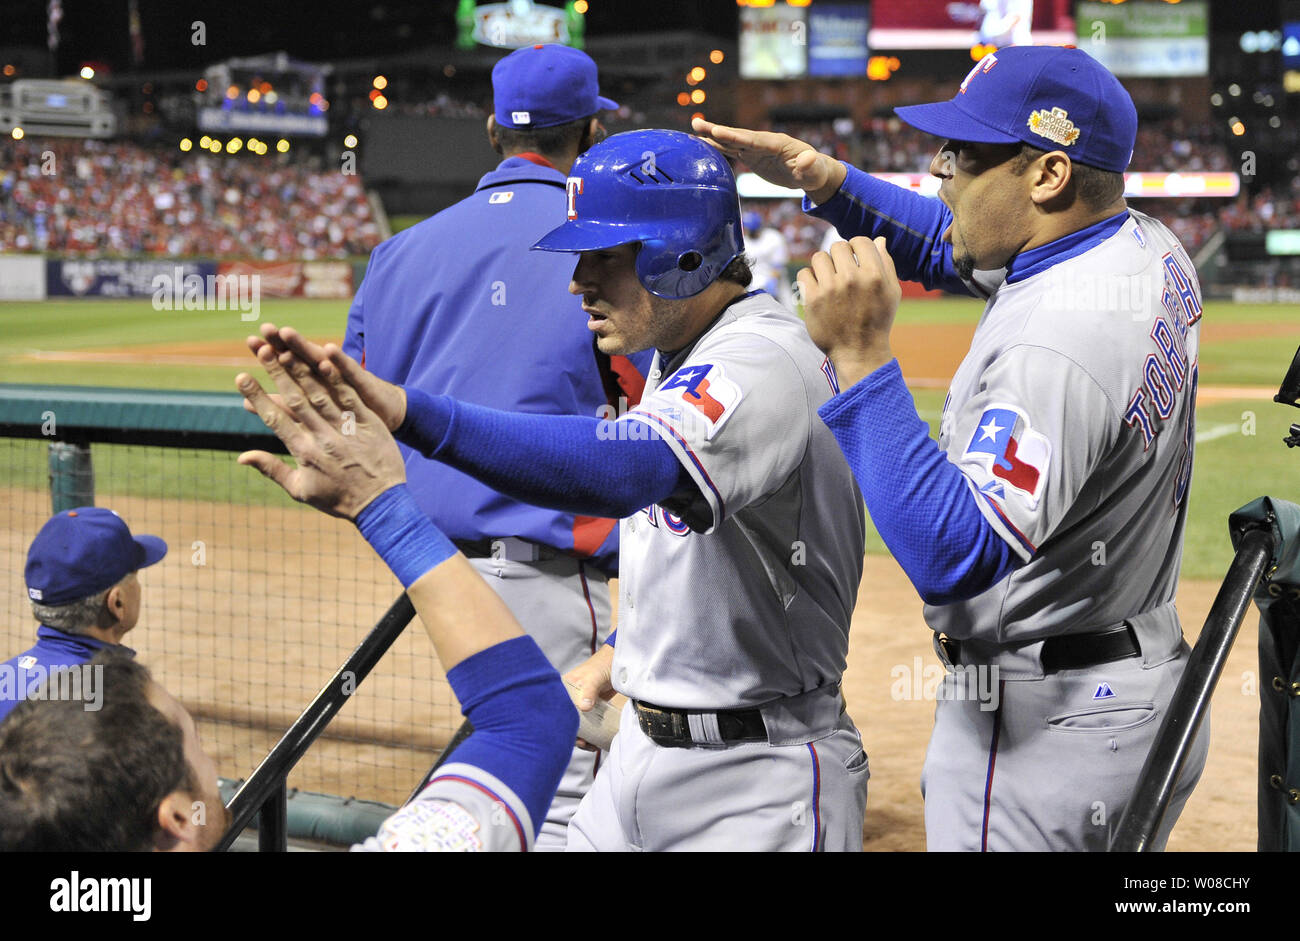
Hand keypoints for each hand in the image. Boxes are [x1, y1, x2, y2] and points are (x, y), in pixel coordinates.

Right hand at [236, 340, 405, 519]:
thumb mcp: (301, 489)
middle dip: (277, 373)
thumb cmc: (338, 499)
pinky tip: (325, 360)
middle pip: (296, 400)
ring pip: (321, 395)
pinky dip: (337, 379)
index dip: (258, 398)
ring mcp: (347, 430)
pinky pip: (351, 398)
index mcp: (304, 453)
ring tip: (287, 349)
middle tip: (262, 350)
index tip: (241, 377)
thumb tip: (241, 457)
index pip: (275, 420)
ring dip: (302, 371)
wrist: (381, 504)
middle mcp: (323, 438)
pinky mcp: (369, 424)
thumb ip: (271, 469)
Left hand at [245, 322, 407, 431]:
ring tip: (287, 333)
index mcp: (310, 382)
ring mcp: (344, 378)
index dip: (270, 353)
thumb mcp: (310, 415)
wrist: (385, 416)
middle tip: (266, 328)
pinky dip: (340, 362)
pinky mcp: (363, 384)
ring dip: (305, 347)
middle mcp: (325, 375)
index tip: (251, 342)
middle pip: (300, 357)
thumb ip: (281, 408)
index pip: (286, 364)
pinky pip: (351, 372)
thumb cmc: (345, 416)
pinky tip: (329, 350)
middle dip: (284, 343)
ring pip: (321, 361)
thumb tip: (246, 404)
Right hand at [563, 645, 615, 751]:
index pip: (555, 709)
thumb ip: (588, 691)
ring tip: (590, 745)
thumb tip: (584, 707)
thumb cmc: (602, 665)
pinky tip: (595, 742)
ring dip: (582, 737)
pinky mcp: (590, 709)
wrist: (617, 663)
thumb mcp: (593, 677)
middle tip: (582, 743)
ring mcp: (579, 705)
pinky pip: (587, 725)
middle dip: (571, 734)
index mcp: (563, 689)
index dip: (559, 724)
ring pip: (576, 725)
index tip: (567, 734)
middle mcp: (569, 698)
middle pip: (565, 721)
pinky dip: (590, 735)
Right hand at [691, 116, 845, 204]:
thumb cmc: (814, 172)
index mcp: (778, 143)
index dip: (735, 136)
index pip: (753, 140)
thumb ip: (809, 166)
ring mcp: (756, 149)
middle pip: (738, 136)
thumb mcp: (814, 171)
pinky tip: (703, 145)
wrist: (811, 173)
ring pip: (732, 142)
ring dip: (713, 136)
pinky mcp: (752, 157)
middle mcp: (764, 143)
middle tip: (697, 124)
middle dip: (718, 131)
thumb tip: (808, 159)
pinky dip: (718, 148)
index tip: (718, 132)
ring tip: (693, 128)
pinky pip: (732, 151)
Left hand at [797, 236, 901, 386]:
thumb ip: (886, 264)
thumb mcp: (891, 293)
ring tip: (829, 280)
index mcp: (874, 275)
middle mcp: (852, 279)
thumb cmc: (877, 321)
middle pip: (838, 247)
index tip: (855, 261)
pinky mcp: (813, 299)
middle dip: (840, 257)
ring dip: (823, 266)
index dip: (856, 249)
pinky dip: (809, 279)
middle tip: (841, 273)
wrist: (859, 353)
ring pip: (819, 257)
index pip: (860, 241)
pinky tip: (817, 289)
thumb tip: (879, 239)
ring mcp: (830, 289)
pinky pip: (804, 273)